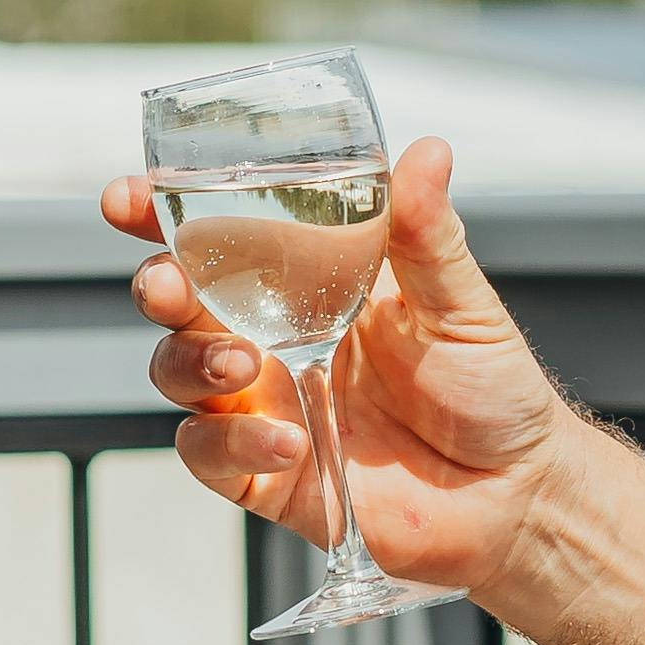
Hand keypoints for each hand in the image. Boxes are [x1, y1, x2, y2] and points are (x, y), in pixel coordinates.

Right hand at [109, 135, 577, 603]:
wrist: (515, 493)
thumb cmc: (490, 388)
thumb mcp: (460, 302)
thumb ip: (427, 234)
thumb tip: (425, 152)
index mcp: (307, 282)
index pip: (218, 238)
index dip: (162, 216)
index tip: (129, 199)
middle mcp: (271, 338)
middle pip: (178, 301)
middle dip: (157, 285)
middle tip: (167, 284)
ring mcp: (263, 405)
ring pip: (178, 372)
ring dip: (191, 361)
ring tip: (241, 363)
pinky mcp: (268, 472)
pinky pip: (212, 453)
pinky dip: (233, 442)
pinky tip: (288, 438)